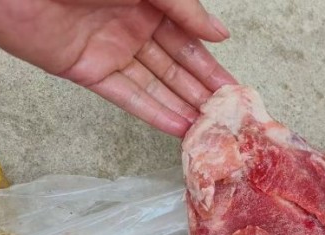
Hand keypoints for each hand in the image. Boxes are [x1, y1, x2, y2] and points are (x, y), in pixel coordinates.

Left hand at [0, 0, 236, 136]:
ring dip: (182, 107)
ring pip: (156, 84)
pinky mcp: (89, 70)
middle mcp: (132, 26)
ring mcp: (112, 50)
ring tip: (209, 131)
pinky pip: (127, 95)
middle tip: (228, 118)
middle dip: (202, 92)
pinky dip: (152, 113)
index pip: (188, 39)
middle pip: (175, 66)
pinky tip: (178, 128)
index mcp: (148, 1)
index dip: (211, 66)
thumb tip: (219, 35)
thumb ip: (184, 9)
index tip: (234, 90)